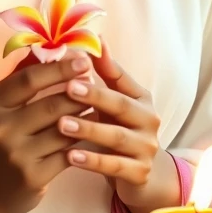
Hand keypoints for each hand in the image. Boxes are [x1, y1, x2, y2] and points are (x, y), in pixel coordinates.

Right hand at [0, 54, 94, 212]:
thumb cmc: (1, 136)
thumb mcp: (1, 105)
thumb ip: (23, 77)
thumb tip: (51, 47)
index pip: (29, 79)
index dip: (59, 68)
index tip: (83, 59)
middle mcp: (1, 128)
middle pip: (50, 104)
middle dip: (78, 92)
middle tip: (95, 82)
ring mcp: (16, 154)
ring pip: (63, 129)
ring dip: (85, 114)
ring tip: (99, 103)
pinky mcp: (33, 176)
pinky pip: (67, 153)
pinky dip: (83, 140)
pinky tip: (94, 130)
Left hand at [57, 41, 180, 212]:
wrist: (142, 174)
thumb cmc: (120, 129)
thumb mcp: (116, 101)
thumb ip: (107, 72)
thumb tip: (95, 38)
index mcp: (141, 99)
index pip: (121, 80)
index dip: (102, 69)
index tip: (78, 62)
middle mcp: (149, 121)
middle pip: (120, 106)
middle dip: (94, 97)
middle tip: (68, 89)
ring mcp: (147, 148)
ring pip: (117, 137)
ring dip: (89, 130)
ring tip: (62, 125)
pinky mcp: (140, 173)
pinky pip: (115, 166)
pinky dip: (93, 161)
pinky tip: (70, 157)